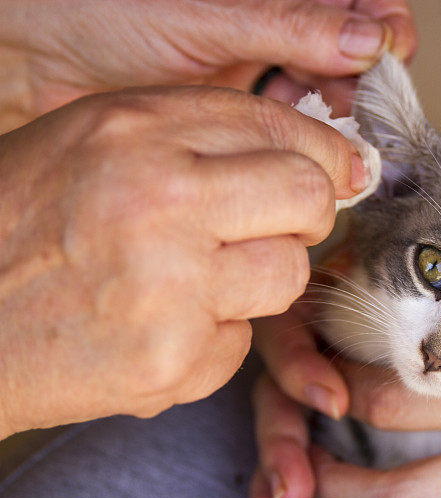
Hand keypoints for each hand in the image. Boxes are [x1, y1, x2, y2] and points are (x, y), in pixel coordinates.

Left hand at [0, 0, 415, 124]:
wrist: (35, 63)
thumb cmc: (99, 11)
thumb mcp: (205, 14)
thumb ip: (289, 27)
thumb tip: (366, 40)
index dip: (383, 20)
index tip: (391, 51)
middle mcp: (268, 20)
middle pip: (349, 42)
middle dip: (366, 70)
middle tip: (367, 99)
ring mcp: (255, 62)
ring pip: (325, 81)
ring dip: (340, 103)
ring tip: (340, 119)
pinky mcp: (238, 104)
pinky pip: (290, 115)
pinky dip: (305, 128)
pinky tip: (303, 135)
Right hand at [0, 85, 363, 437]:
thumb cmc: (20, 224)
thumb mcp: (94, 142)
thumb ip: (196, 137)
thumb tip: (310, 155)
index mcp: (136, 133)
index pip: (278, 126)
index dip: (326, 153)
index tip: (342, 172)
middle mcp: (158, 202)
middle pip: (306, 197)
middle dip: (309, 213)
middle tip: (281, 225)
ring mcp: (169, 288)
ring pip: (290, 274)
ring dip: (261, 279)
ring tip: (199, 280)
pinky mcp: (172, 362)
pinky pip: (244, 341)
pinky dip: (216, 337)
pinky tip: (163, 326)